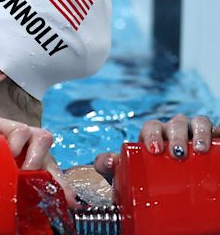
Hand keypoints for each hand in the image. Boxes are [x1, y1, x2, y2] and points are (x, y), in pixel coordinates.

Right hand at [0, 115, 76, 206]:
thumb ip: (9, 192)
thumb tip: (31, 217)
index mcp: (19, 164)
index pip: (47, 172)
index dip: (62, 186)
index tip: (72, 203)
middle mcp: (18, 148)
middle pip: (50, 156)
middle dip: (55, 173)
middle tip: (49, 189)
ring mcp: (9, 133)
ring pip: (42, 138)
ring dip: (38, 157)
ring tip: (25, 170)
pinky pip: (20, 130)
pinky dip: (20, 143)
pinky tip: (10, 154)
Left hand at [94, 114, 214, 183]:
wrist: (164, 194)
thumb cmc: (142, 178)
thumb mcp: (124, 173)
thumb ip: (107, 166)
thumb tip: (108, 161)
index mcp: (152, 136)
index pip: (152, 126)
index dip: (153, 134)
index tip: (155, 150)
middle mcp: (172, 132)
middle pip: (175, 123)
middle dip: (176, 135)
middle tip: (177, 154)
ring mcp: (192, 136)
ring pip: (198, 122)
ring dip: (199, 132)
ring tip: (199, 150)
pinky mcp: (209, 143)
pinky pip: (215, 131)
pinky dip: (218, 131)